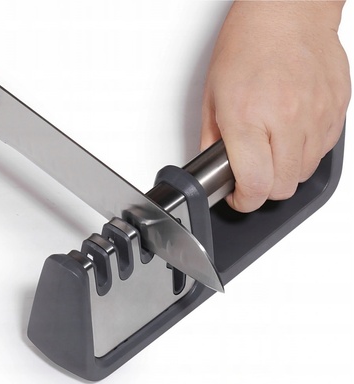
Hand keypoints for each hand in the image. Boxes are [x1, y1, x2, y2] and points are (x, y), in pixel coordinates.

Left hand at [201, 1, 350, 212]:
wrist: (287, 11)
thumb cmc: (247, 46)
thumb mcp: (212, 96)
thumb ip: (211, 140)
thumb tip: (214, 168)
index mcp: (248, 117)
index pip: (255, 185)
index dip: (244, 201)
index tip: (238, 196)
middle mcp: (286, 120)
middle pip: (281, 188)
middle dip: (263, 190)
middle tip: (252, 175)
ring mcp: (316, 116)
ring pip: (303, 174)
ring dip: (284, 172)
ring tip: (271, 150)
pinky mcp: (336, 112)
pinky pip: (322, 153)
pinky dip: (304, 154)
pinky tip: (290, 135)